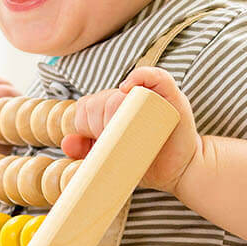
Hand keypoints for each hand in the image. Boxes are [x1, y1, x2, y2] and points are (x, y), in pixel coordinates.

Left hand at [61, 67, 201, 193]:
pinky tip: (128, 89)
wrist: (179, 170)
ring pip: (117, 95)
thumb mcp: (111, 158)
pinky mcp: (171, 95)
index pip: (86, 106)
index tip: (96, 142)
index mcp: (112, 109)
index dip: (85, 124)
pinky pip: (153, 75)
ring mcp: (149, 94)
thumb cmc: (146, 162)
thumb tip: (67, 142)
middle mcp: (128, 98)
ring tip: (123, 136)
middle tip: (112, 144)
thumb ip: (89, 151)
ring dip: (112, 114)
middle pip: (98, 101)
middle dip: (97, 125)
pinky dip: (139, 76)